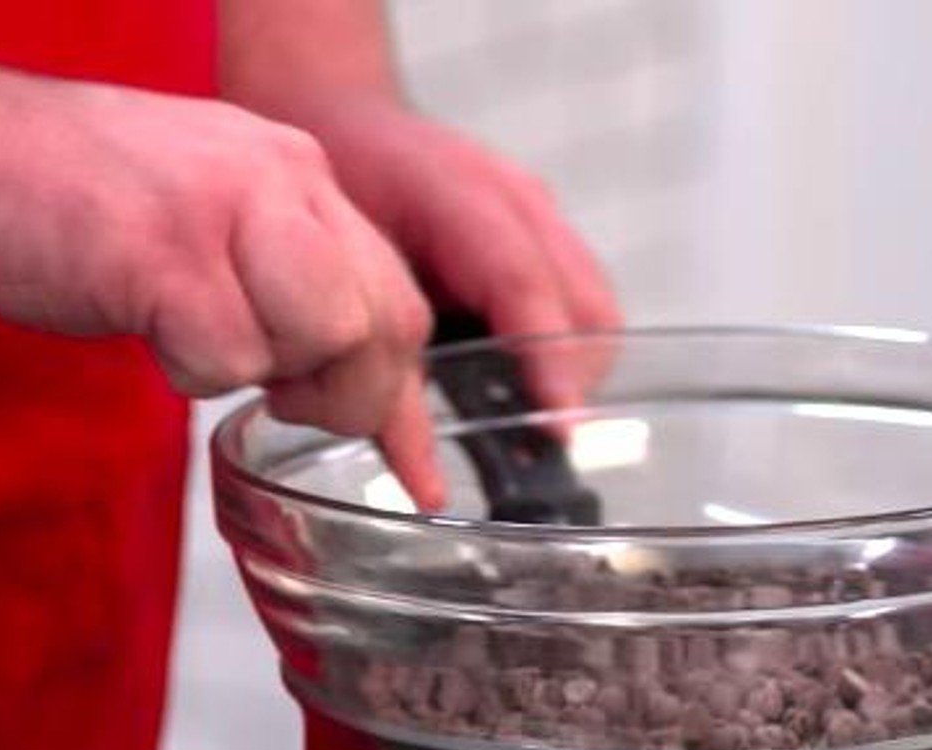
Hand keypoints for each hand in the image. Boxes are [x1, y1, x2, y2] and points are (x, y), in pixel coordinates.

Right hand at [0, 66, 444, 508]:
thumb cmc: (82, 208)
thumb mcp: (221, 245)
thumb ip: (297, 303)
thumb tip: (368, 406)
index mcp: (300, 178)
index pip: (400, 303)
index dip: (406, 402)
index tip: (419, 482)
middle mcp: (281, 179)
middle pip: (387, 324)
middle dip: (345, 394)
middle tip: (278, 393)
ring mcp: (226, 206)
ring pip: (328, 334)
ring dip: (268, 372)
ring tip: (201, 340)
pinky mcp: (164, 247)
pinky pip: (229, 354)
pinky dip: (193, 371)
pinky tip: (151, 328)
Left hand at [293, 97, 622, 408]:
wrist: (347, 119)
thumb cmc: (336, 190)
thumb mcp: (341, 265)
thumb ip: (386, 350)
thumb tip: (415, 449)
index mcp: (458, 193)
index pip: (522, 283)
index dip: (547, 361)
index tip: (560, 428)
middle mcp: (516, 200)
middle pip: (584, 304)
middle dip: (572, 379)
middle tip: (540, 441)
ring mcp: (541, 212)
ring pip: (594, 308)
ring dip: (576, 370)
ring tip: (538, 421)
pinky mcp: (549, 233)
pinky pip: (583, 300)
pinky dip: (567, 350)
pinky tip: (533, 384)